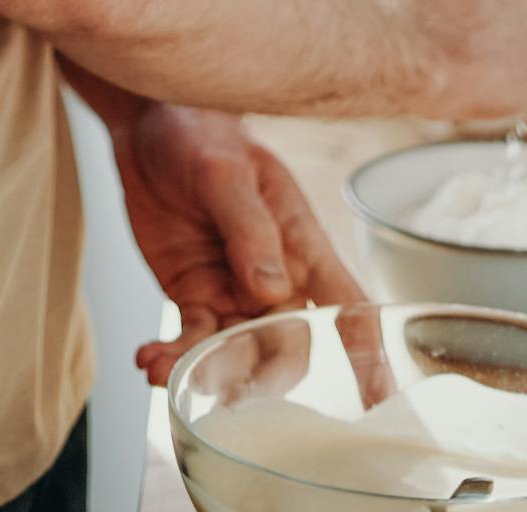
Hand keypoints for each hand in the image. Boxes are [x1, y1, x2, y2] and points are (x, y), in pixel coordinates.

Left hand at [96, 103, 364, 387]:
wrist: (149, 125)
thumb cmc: (203, 134)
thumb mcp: (225, 173)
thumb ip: (249, 229)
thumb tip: (271, 289)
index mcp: (303, 245)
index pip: (348, 307)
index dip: (368, 355)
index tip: (377, 401)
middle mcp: (277, 280)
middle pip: (287, 348)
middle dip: (259, 377)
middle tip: (222, 385)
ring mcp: (234, 293)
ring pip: (233, 354)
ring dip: (203, 372)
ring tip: (163, 370)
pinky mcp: (194, 296)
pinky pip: (189, 340)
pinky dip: (171, 357)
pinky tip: (149, 359)